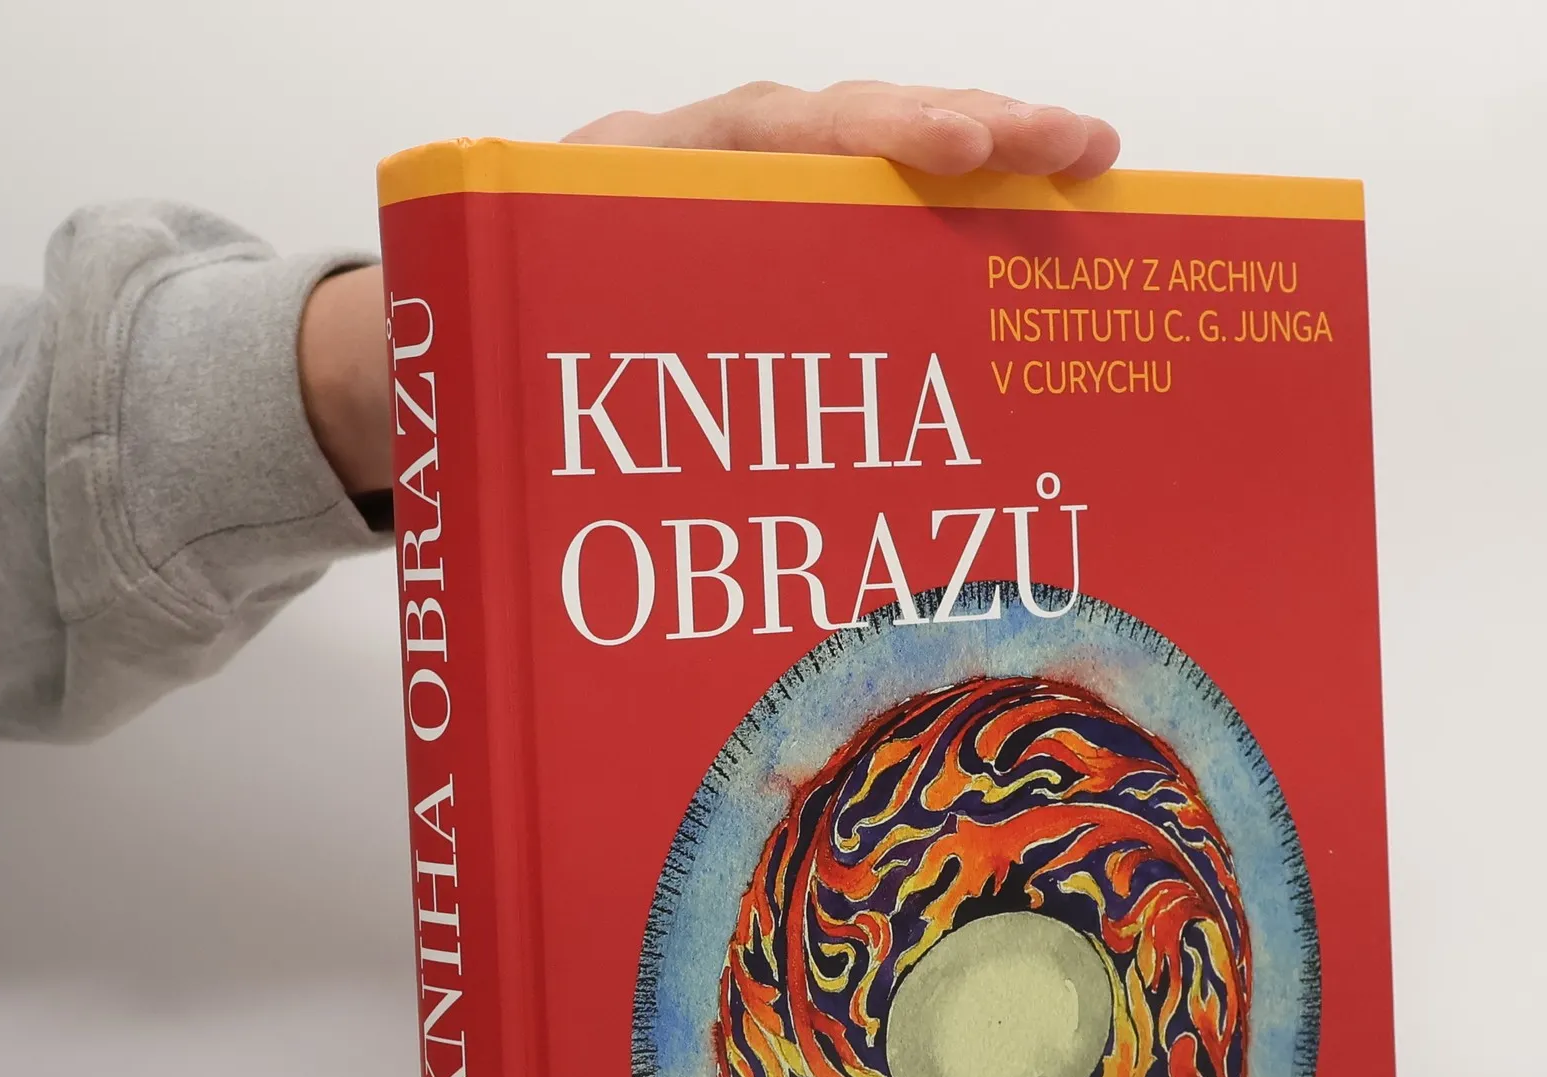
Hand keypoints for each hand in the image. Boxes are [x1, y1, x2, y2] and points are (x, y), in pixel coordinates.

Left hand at [302, 82, 1120, 495]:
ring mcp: (762, 206)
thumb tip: (598, 479)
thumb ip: (550, 376)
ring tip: (1086, 172)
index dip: (875, 140)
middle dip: (974, 132)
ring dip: (988, 166)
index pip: (782, 129)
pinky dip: (956, 224)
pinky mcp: (788, 249)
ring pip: (884, 165)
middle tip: (1075, 150)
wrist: (460, 348)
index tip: (956, 156)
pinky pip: (881, 219)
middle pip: (860, 127)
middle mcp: (721, 172)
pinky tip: (1029, 241)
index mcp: (654, 176)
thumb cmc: (489, 352)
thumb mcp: (506, 349)